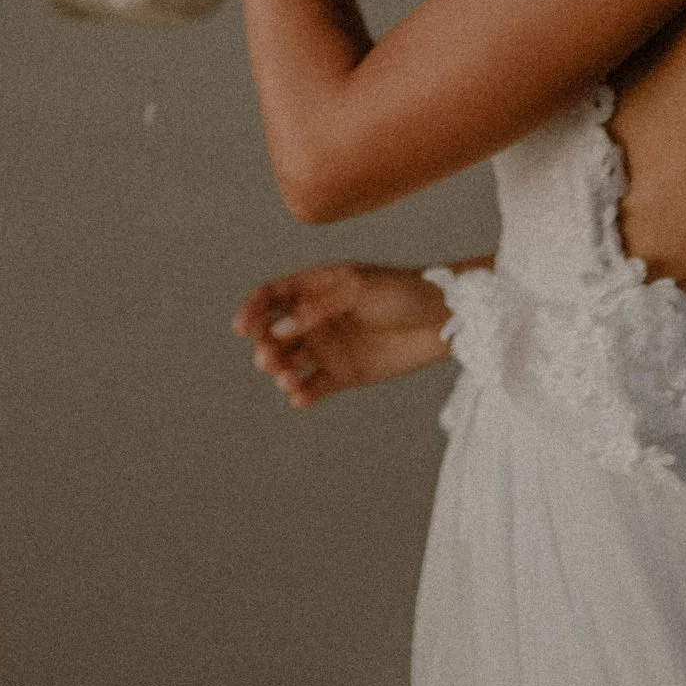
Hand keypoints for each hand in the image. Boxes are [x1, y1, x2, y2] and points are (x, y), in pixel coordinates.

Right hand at [232, 261, 451, 408]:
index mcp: (316, 287)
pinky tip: (301, 397)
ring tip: (289, 380)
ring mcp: (328, 347)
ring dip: (280, 373)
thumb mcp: (358, 290)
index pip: (272, 296)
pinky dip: (301, 394)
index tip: (242, 328)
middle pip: (273, 334)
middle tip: (270, 360)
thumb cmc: (403, 292)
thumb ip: (318, 309)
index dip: (253, 310)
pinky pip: (312, 388)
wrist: (443, 320)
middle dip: (265, 348)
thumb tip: (278, 329)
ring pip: (289, 363)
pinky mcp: (343, 375)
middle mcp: (316, 318)